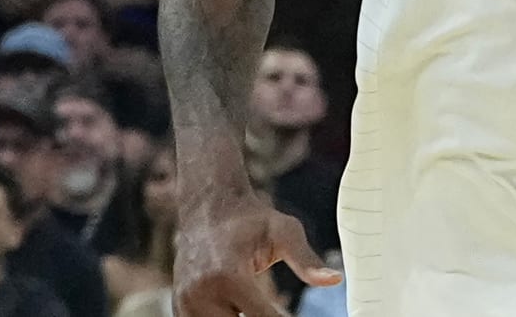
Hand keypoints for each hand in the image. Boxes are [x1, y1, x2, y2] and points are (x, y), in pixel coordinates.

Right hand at [174, 194, 339, 316]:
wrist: (208, 208)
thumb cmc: (251, 219)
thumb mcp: (283, 231)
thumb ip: (306, 260)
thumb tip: (335, 280)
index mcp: (228, 276)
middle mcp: (201, 295)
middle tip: (282, 312)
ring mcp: (186, 305)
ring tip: (263, 308)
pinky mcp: (180, 309)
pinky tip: (244, 310)